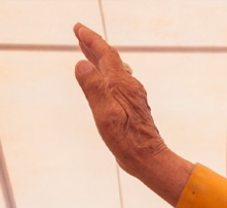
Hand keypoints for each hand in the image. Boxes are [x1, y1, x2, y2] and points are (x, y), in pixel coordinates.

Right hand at [72, 24, 189, 204]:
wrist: (148, 159)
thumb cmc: (127, 141)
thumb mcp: (106, 115)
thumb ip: (94, 89)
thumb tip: (82, 64)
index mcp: (122, 86)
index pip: (105, 55)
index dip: (91, 40)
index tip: (78, 29)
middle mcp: (129, 87)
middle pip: (110, 60)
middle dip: (94, 46)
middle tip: (79, 33)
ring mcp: (132, 97)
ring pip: (113, 71)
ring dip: (99, 60)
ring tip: (87, 52)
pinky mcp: (132, 107)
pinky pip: (115, 83)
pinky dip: (105, 74)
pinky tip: (103, 80)